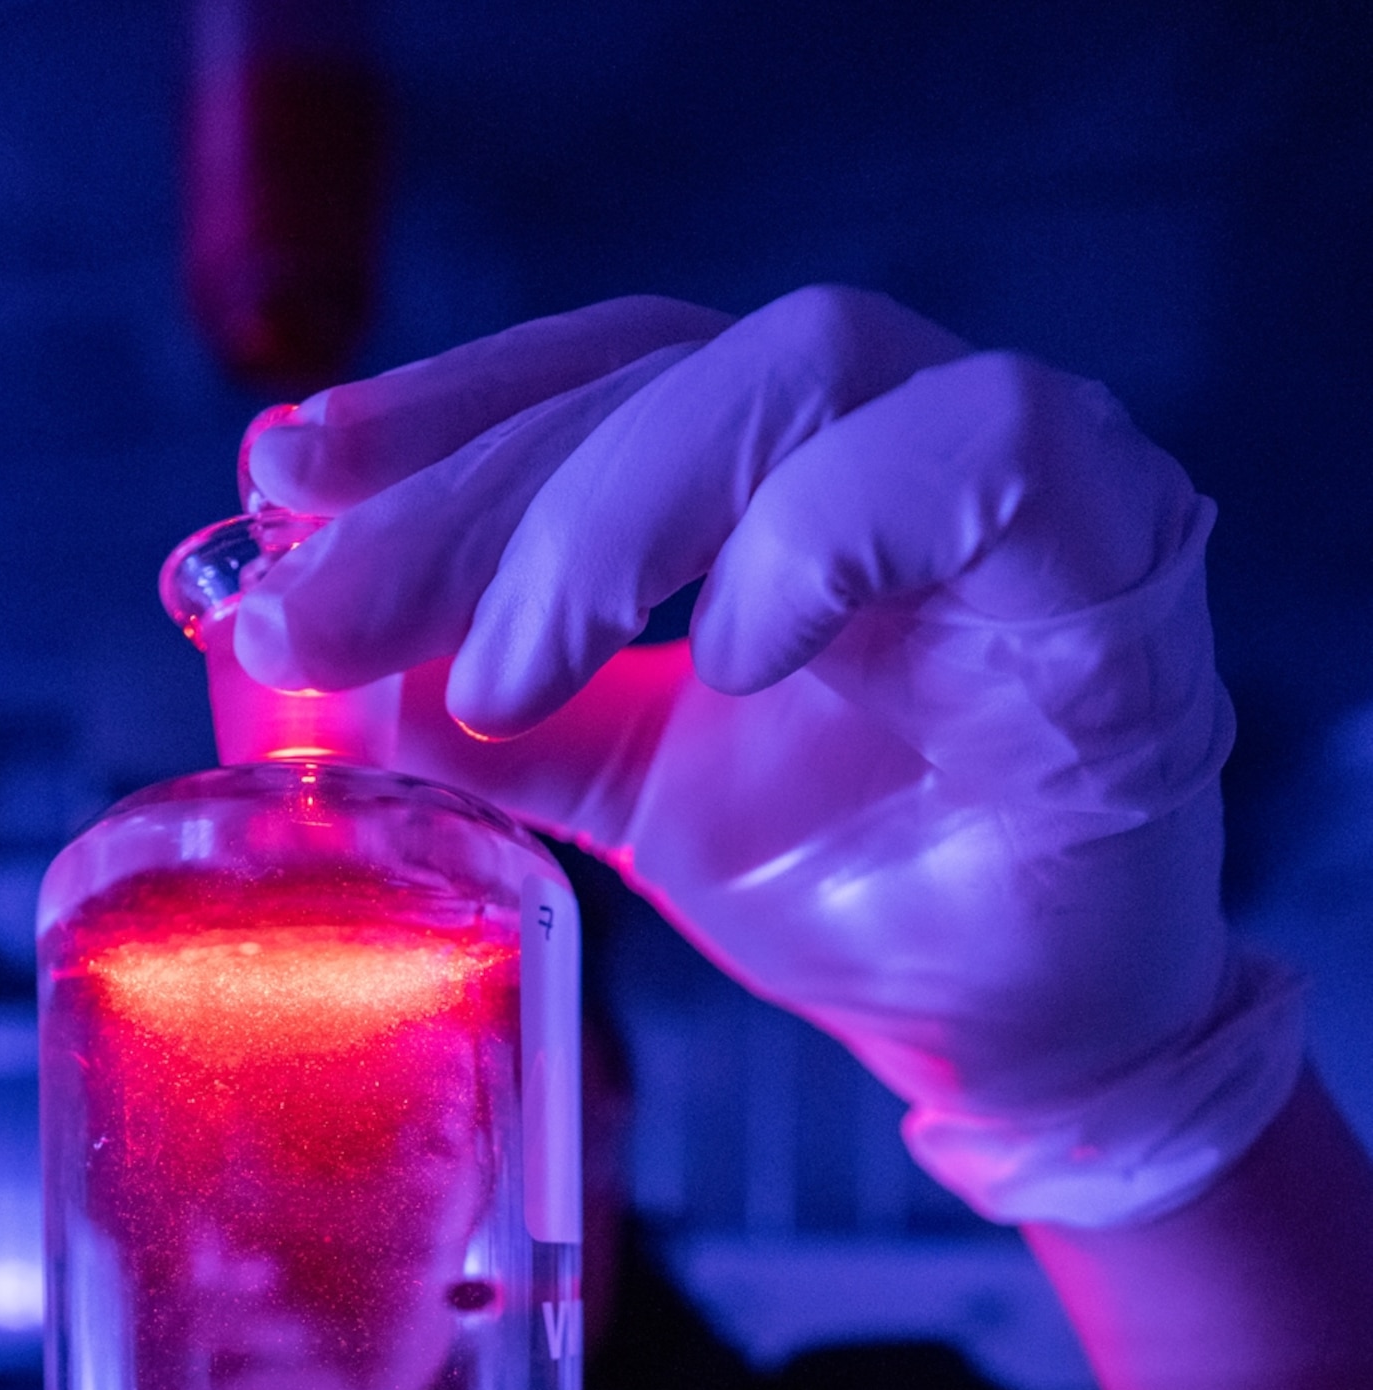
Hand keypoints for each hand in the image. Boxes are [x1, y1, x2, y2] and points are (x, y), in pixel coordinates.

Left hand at [235, 287, 1303, 1226]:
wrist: (1015, 1029)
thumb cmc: (850, 882)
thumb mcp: (624, 793)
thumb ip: (487, 719)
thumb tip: (301, 674)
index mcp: (771, 467)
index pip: (593, 373)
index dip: (434, 411)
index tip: (276, 483)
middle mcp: (885, 431)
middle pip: (664, 366)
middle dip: (471, 490)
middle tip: (323, 617)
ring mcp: (1005, 472)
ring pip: (806, 361)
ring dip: (621, 508)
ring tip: (509, 674)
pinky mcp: (1113, 548)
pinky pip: (990, 458)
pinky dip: (834, 528)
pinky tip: (735, 651)